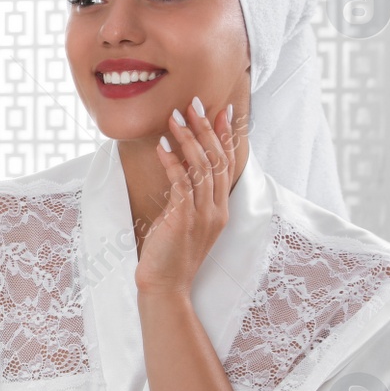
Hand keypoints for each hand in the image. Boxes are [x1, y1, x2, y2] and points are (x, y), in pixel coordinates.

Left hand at [133, 96, 237, 295]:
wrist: (164, 286)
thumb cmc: (170, 253)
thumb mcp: (185, 221)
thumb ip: (189, 197)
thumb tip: (182, 167)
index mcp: (220, 210)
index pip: (227, 165)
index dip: (224, 137)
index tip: (220, 111)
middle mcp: (216, 210)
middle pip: (218, 161)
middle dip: (206, 129)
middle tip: (194, 104)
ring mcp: (202, 215)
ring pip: (202, 168)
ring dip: (188, 139)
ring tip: (175, 117)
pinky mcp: (184, 219)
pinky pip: (181, 184)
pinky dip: (172, 163)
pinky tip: (162, 147)